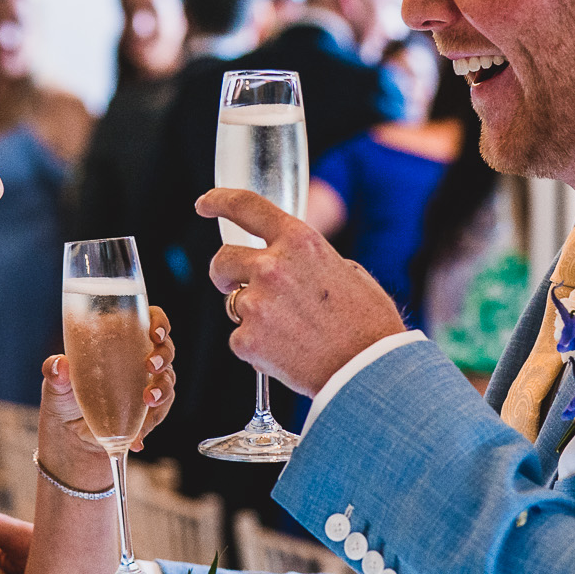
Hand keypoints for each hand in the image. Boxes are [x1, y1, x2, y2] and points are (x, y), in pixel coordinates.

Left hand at [36, 306, 177, 483]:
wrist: (71, 440)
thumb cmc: (64, 402)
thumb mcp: (55, 387)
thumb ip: (55, 374)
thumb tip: (58, 365)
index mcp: (118, 342)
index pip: (148, 321)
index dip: (158, 322)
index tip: (154, 331)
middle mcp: (137, 360)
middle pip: (164, 348)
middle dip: (164, 355)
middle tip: (151, 365)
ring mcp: (146, 386)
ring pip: (168, 379)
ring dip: (163, 387)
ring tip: (149, 398)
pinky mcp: (149, 411)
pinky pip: (160, 411)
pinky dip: (151, 421)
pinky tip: (138, 434)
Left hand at [197, 188, 406, 395]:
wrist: (369, 371)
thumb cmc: (368, 324)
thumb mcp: (348, 273)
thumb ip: (312, 262)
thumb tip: (295, 267)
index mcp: (300, 241)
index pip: (246, 207)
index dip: (219, 202)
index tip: (205, 205)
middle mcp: (272, 266)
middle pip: (223, 259)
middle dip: (224, 272)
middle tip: (232, 285)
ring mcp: (256, 303)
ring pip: (234, 303)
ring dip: (251, 314)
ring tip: (288, 331)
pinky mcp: (247, 340)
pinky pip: (240, 338)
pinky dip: (256, 347)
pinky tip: (286, 352)